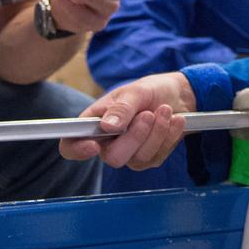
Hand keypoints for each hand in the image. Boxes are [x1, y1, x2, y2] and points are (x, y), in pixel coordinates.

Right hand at [59, 72, 193, 168]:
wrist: (177, 95)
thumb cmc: (149, 90)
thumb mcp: (135, 92)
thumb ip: (122, 108)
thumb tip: (106, 127)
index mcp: (94, 123)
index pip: (72, 144)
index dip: (77, 150)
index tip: (93, 146)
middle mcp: (108, 142)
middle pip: (113, 157)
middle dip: (135, 136)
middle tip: (148, 114)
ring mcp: (129, 153)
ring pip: (138, 158)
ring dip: (156, 132)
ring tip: (165, 110)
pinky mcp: (149, 158)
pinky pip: (157, 157)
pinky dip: (169, 136)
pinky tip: (176, 120)